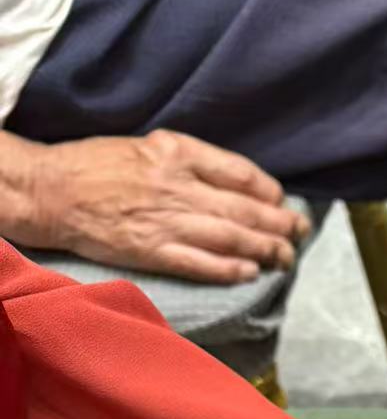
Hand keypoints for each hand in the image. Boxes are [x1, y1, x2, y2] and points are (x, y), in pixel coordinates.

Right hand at [5, 129, 307, 282]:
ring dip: (265, 249)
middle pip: (243, 208)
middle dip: (279, 223)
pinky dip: (230, 269)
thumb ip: (189, 161)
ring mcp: (166, 221)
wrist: (52, 190)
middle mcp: (177, 186)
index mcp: (176, 152)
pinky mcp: (152, 251)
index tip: (281, 199)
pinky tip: (251, 272)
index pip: (238, 172)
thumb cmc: (97, 165)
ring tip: (287, 257)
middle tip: (301, 232)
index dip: (267, 189)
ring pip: (231, 237)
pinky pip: (201, 263)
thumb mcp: (146, 145)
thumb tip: (233, 181)